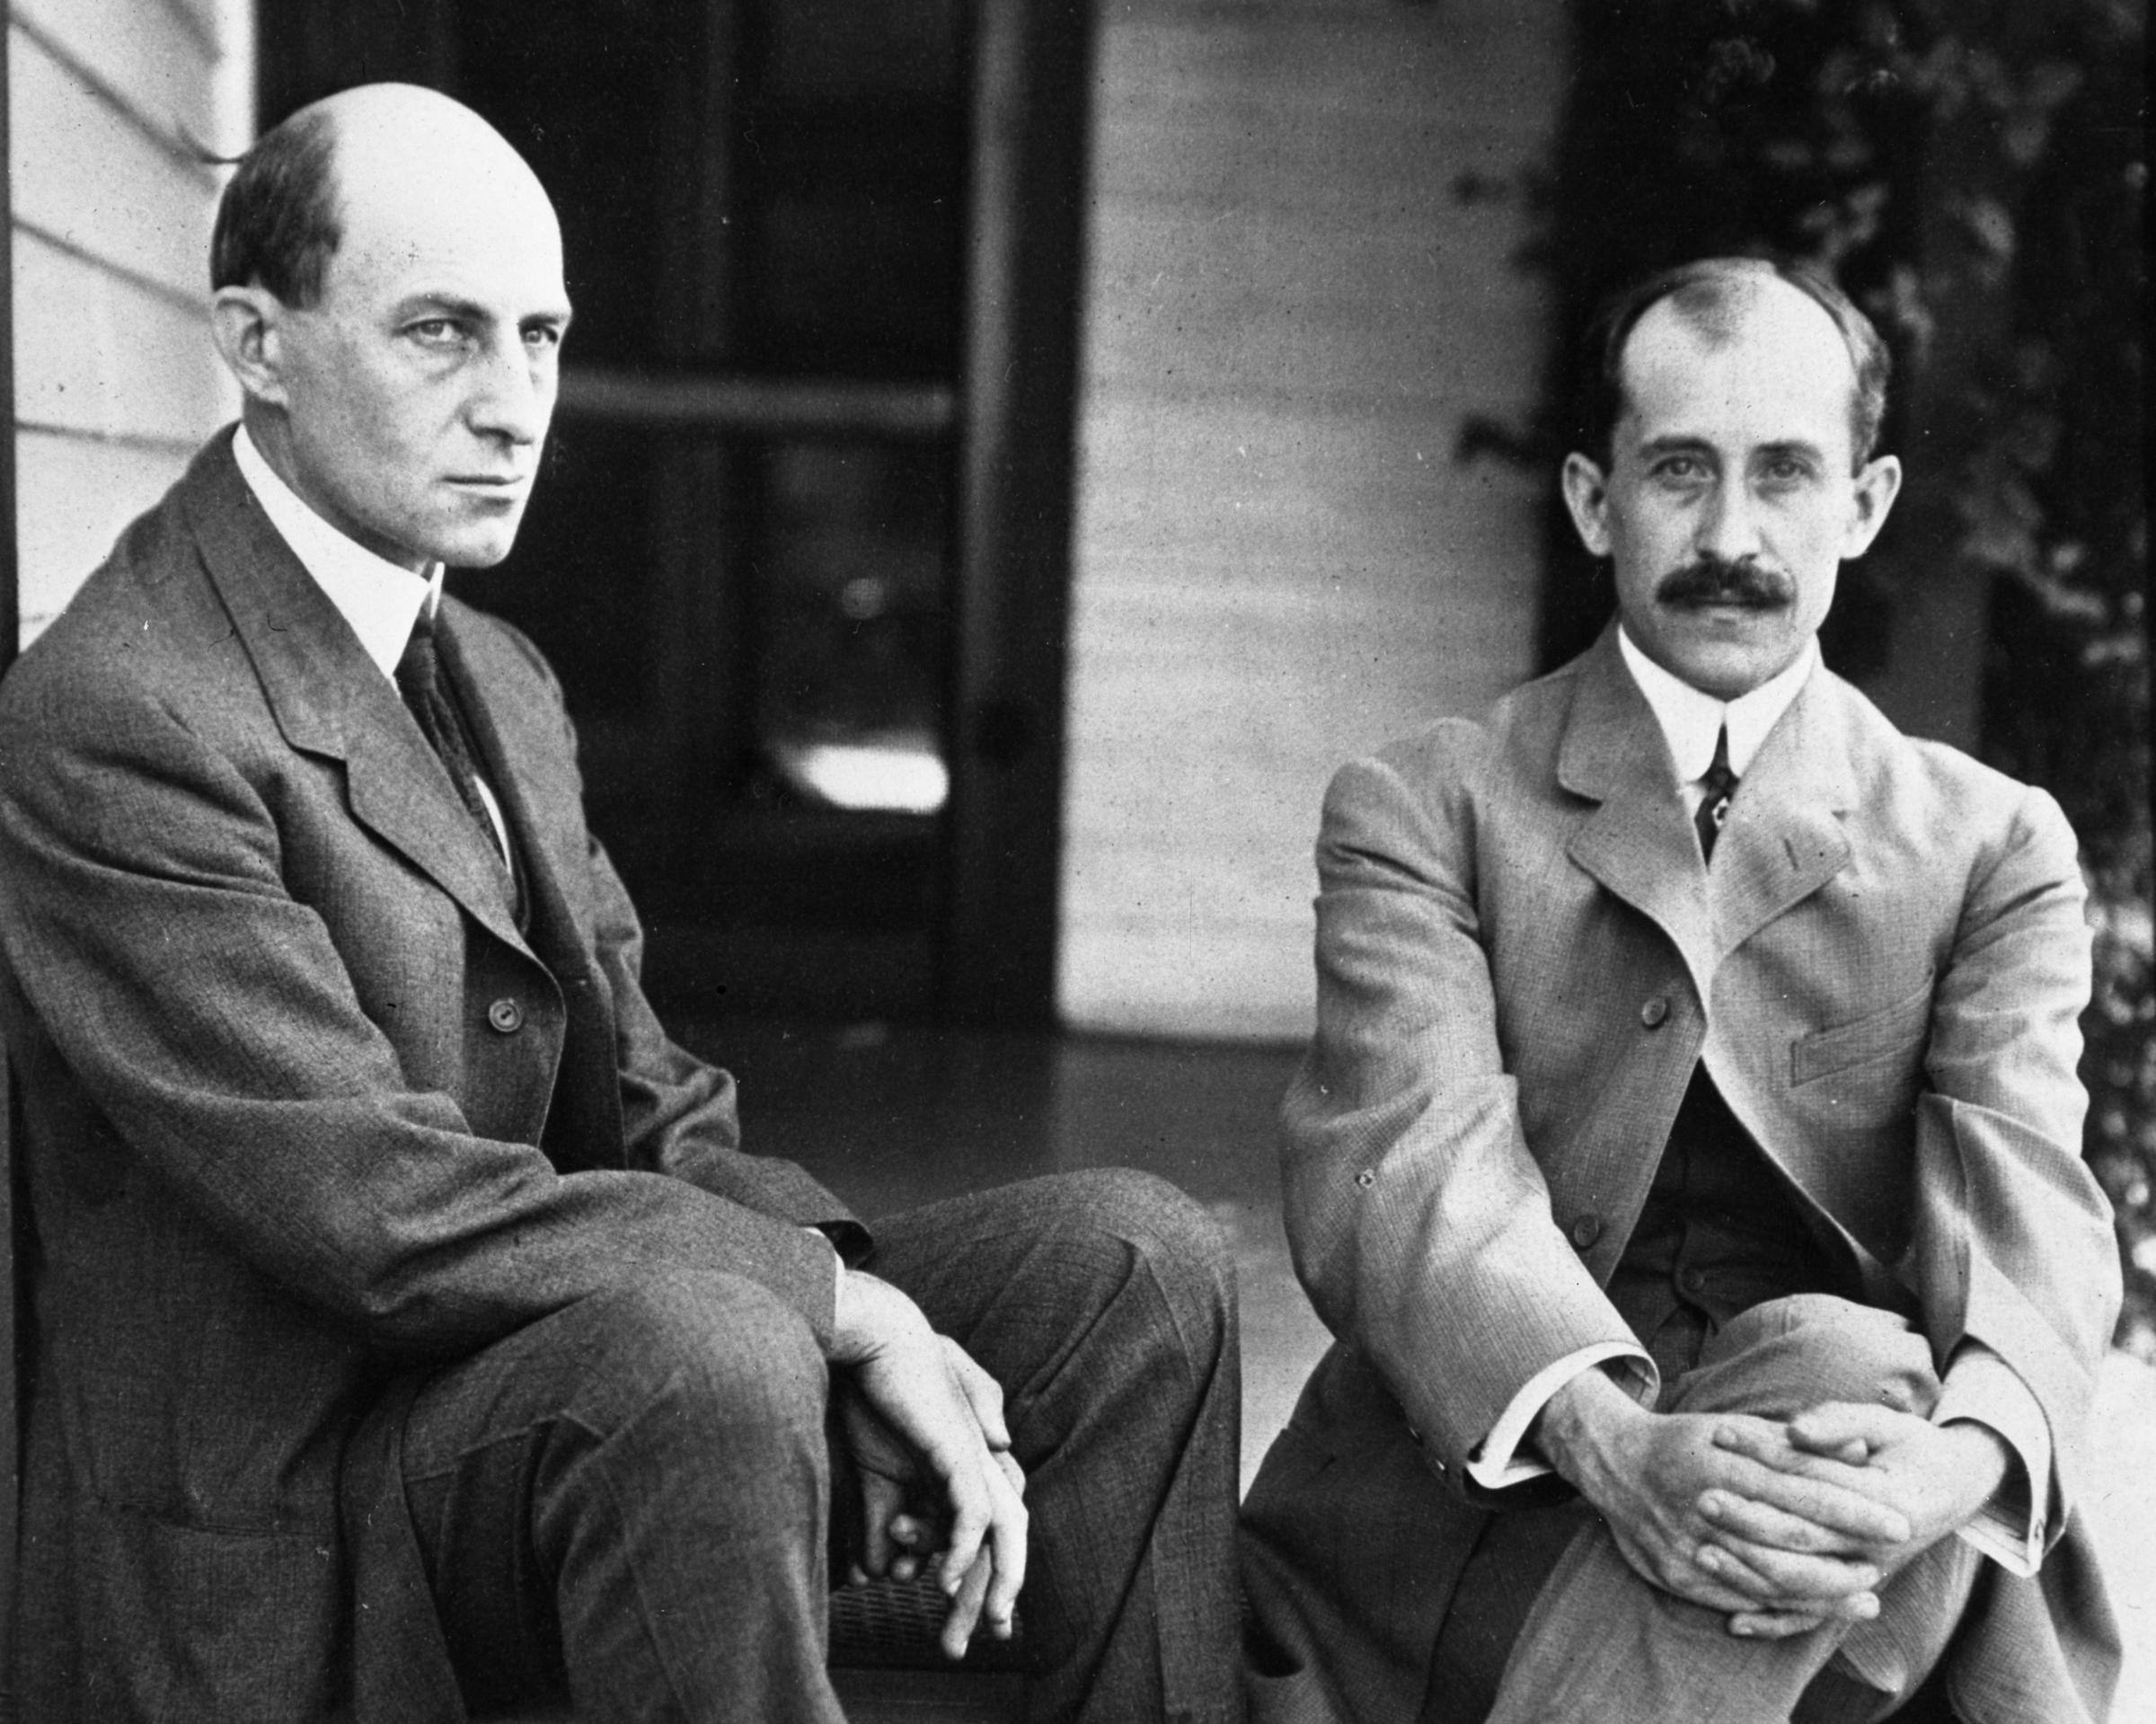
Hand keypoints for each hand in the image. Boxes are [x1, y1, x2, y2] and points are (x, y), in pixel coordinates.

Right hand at [830, 1270, 1027, 1657]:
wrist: (874, 1337)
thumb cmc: (873, 1394)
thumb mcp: (877, 1475)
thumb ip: (884, 1523)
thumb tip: (886, 1573)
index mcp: (968, 1461)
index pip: (993, 1526)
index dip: (985, 1572)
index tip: (966, 1614)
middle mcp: (983, 1459)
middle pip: (1010, 1531)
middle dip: (999, 1589)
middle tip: (982, 1632)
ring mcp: (977, 1454)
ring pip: (1003, 1530)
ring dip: (989, 1581)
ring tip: (971, 1620)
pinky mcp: (960, 1451)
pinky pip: (974, 1514)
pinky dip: (963, 1551)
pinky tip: (947, 1580)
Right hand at [1536, 1370, 1909, 1636]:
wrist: (1614, 1465)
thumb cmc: (1688, 1442)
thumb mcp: (1738, 1428)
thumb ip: (1799, 1442)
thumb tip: (1862, 1450)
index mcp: (1726, 1462)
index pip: (1803, 1488)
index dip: (1853, 1508)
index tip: (1897, 1521)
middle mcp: (1707, 1504)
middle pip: (1790, 1538)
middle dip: (1846, 1555)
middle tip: (1887, 1564)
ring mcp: (1689, 1544)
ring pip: (1768, 1577)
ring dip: (1823, 1592)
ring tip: (1865, 1597)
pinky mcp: (1677, 1576)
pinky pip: (1738, 1600)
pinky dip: (1781, 1610)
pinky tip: (1814, 1611)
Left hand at [1700, 1401, 2008, 1633]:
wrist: (1955, 1486)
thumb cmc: (1912, 1445)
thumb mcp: (1885, 1421)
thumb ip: (1840, 1422)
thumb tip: (1794, 1428)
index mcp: (1886, 1502)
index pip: (1811, 1480)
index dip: (1763, 1455)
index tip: (1720, 1434)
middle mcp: (1877, 1547)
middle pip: (1800, 1536)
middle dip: (1746, 1518)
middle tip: (1702, 1498)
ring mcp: (1866, 1574)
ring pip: (1801, 1584)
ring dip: (1748, 1571)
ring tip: (1701, 1551)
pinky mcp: (1854, 1590)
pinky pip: (1812, 1617)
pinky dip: (1774, 1622)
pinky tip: (1734, 1622)